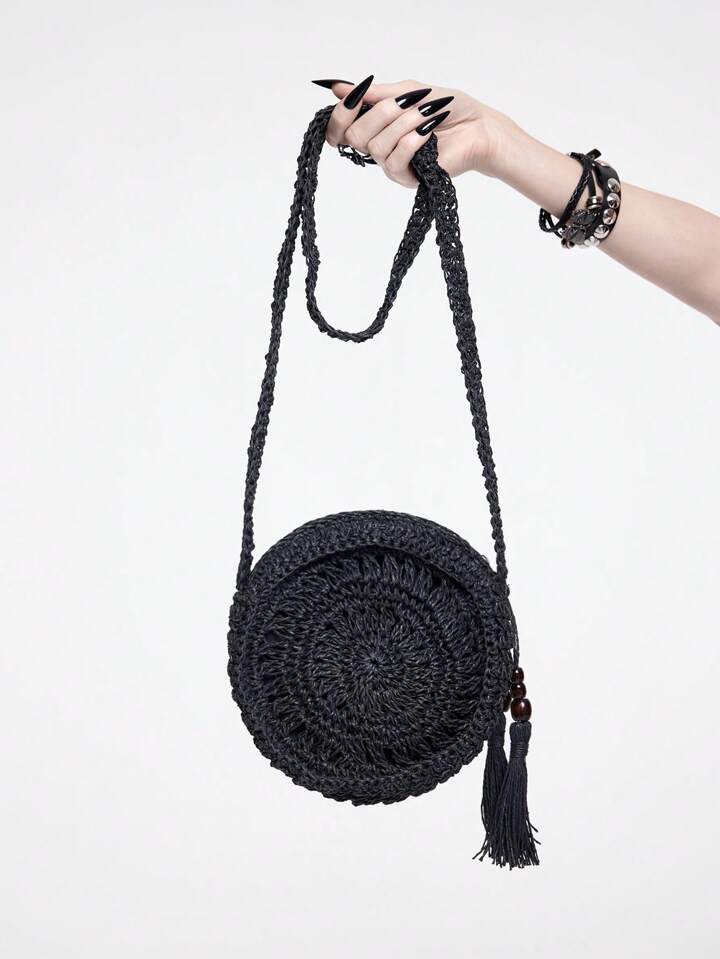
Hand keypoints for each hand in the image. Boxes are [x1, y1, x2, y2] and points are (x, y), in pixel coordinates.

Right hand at [321, 76, 516, 187]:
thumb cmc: (447, 108)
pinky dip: (411, 142)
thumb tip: (338, 88)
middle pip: (355, 136)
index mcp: (376, 125)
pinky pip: (394, 162)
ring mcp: (392, 164)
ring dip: (402, 125)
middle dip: (380, 114)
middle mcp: (379, 147)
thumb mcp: (408, 92)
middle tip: (406, 103)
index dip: (340, 115)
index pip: (340, 129)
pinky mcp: (408, 178)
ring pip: (375, 147)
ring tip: (426, 115)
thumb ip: (375, 94)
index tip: (353, 99)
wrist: (478, 127)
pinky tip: (428, 134)